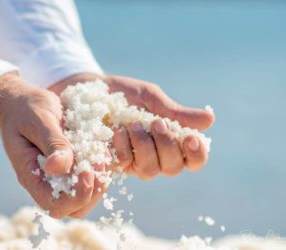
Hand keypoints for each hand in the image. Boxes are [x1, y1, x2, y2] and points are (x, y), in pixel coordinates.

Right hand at [0, 72, 105, 217]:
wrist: (22, 102)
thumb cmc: (26, 108)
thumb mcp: (39, 120)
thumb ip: (51, 143)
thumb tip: (59, 168)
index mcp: (31, 175)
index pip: (54, 205)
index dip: (76, 196)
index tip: (86, 170)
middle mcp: (46, 182)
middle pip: (75, 208)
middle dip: (94, 189)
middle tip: (98, 160)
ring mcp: (60, 176)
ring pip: (88, 196)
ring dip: (101, 178)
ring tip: (100, 152)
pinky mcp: (72, 166)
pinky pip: (93, 179)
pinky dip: (102, 167)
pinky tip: (99, 147)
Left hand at [50, 73, 214, 179]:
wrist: (90, 91)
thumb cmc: (124, 94)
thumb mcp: (150, 98)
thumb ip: (175, 112)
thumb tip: (210, 120)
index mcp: (171, 141)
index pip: (194, 159)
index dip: (197, 154)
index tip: (191, 137)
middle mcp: (156, 156)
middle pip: (174, 168)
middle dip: (167, 146)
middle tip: (157, 123)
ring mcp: (134, 162)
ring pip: (150, 171)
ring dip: (145, 147)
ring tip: (133, 123)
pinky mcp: (114, 163)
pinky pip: (126, 165)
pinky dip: (124, 148)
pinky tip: (116, 131)